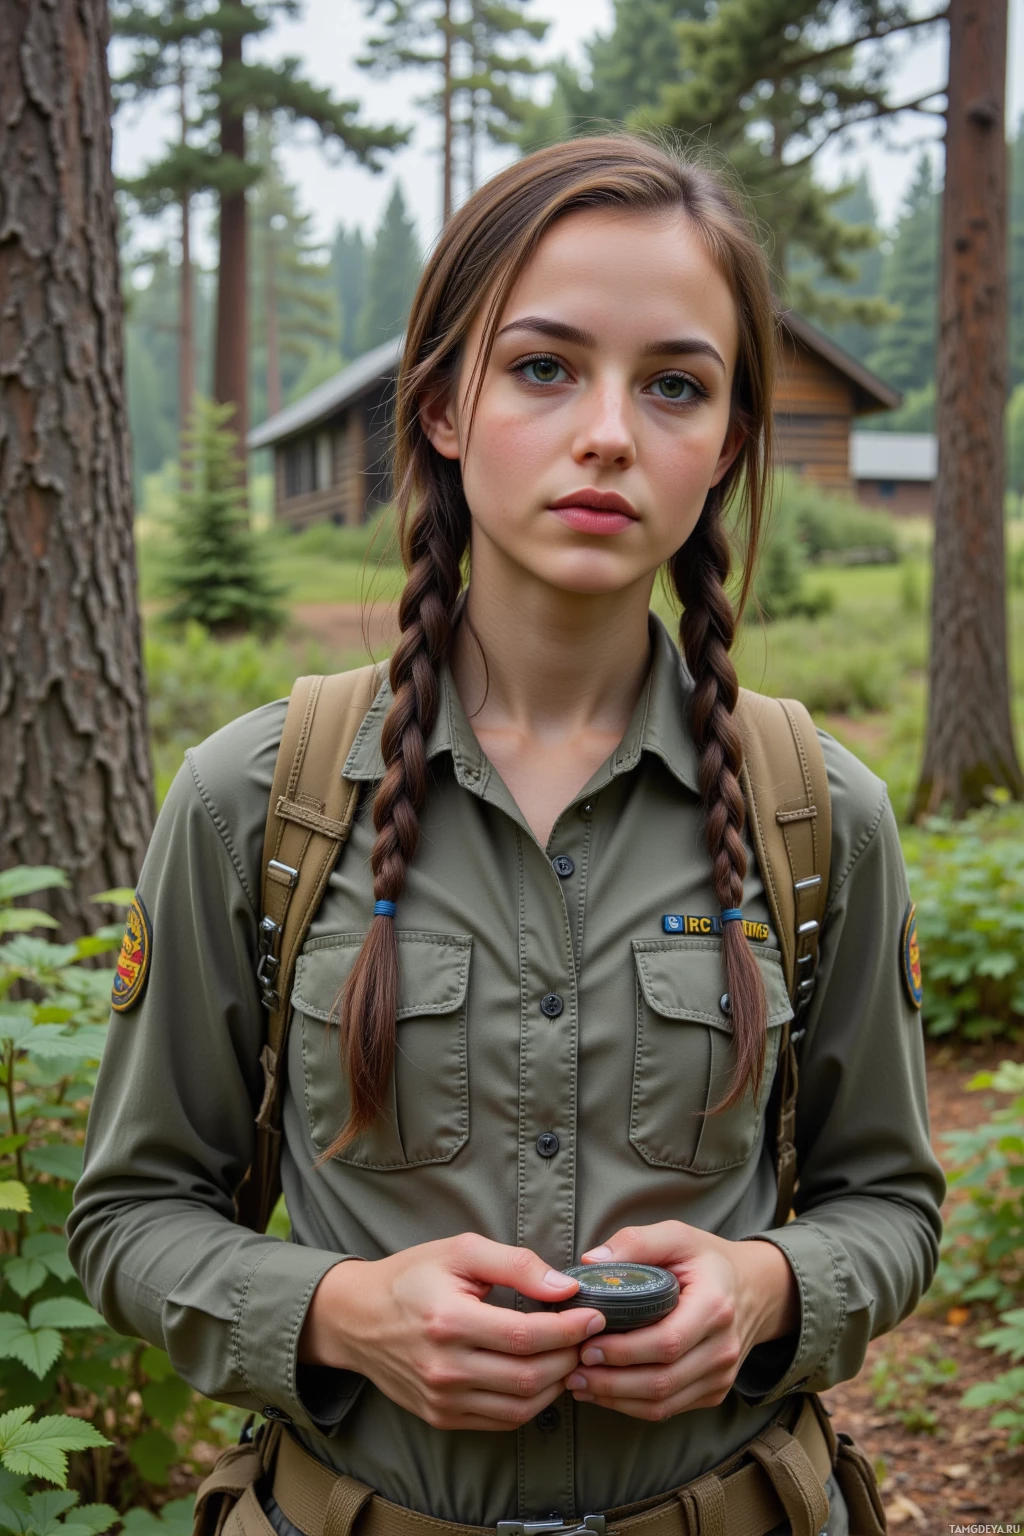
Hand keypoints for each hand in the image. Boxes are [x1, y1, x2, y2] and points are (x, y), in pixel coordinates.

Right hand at [298, 1234, 606, 1430]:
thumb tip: (565, 1286)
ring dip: (558, 1383)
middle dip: (570, 1356)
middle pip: (529, 1375)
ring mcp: (442, 1398)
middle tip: (589, 1335)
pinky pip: (502, 1420)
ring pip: (521, 1405)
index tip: (594, 1314)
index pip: (524, 1335)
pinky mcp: (442, 1417)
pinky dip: (532, 1402)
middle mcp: (443, 1367)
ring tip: (571, 1354)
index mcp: (448, 1319)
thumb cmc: (412, 1276)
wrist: (357, 1319)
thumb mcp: (461, 1251)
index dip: (569, 1328)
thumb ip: (516, 1264)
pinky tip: (544, 1376)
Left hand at [562, 1222, 798, 1420]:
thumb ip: (636, 1242)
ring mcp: (722, 1375)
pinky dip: (632, 1406)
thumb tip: (591, 1261)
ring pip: (663, 1403)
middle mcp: (723, 1348)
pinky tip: (603, 1392)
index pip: (667, 1341)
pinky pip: (670, 1409)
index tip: (586, 1345)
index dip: (624, 1351)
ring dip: (616, 1399)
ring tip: (579, 1384)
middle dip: (611, 1381)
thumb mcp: (677, 1236)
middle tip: (572, 1370)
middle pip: (662, 1380)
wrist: (754, 1288)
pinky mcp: (714, 1391)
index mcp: (715, 1306)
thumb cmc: (706, 1260)